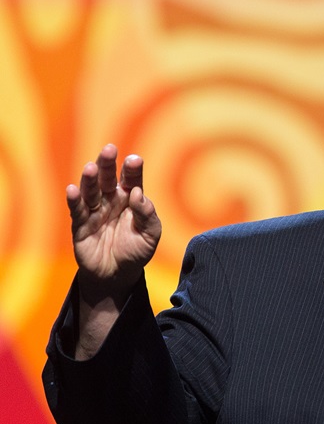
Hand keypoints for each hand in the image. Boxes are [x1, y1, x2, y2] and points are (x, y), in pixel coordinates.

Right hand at [66, 144, 161, 294]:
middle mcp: (111, 200)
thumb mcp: (150, 234)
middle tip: (110, 149)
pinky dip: (74, 200)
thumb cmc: (137, 251)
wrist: (118, 274)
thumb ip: (147, 214)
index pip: (132, 180)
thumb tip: (138, 194)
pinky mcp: (80, 225)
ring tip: (92, 167)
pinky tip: (72, 189)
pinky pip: (77, 211)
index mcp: (130, 198)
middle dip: (108, 164)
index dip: (132, 170)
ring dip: (90, 179)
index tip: (135, 159)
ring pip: (90, 191)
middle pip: (107, 179)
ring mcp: (94, 211)